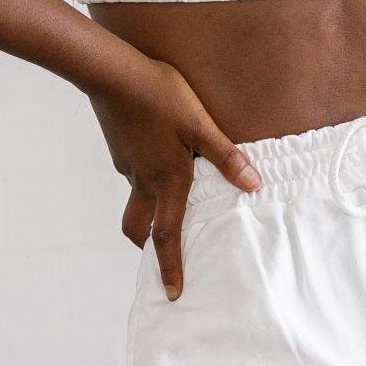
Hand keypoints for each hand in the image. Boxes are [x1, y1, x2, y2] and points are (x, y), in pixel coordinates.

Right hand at [88, 58, 260, 300]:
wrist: (111, 72)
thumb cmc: (160, 96)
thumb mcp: (200, 124)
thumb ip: (226, 156)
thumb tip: (254, 185)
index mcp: (166, 180)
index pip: (167, 235)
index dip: (171, 266)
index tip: (172, 293)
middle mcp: (142, 180)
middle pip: (138, 227)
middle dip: (146, 246)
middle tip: (158, 255)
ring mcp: (127, 164)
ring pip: (136, 198)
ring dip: (147, 211)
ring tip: (166, 203)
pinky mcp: (119, 148)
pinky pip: (133, 173)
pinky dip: (144, 179)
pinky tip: (157, 156)